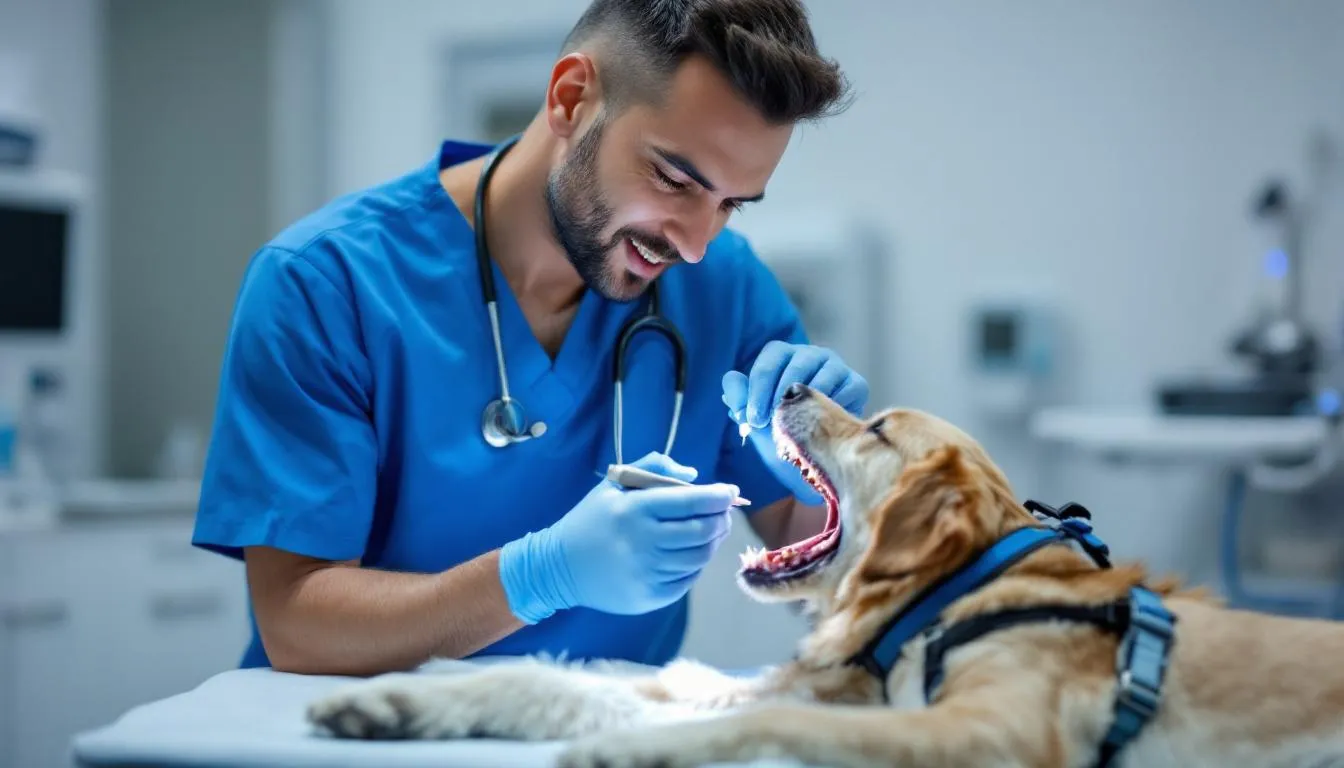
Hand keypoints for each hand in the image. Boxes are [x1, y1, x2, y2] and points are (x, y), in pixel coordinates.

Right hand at [498, 452, 736, 621]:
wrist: (558, 567)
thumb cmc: (592, 519)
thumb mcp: (614, 484)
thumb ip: (654, 468)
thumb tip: (694, 476)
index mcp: (635, 509)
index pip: (691, 502)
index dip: (718, 497)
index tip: (731, 492)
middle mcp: (643, 541)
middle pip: (703, 531)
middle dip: (721, 519)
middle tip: (723, 513)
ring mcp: (647, 572)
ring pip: (700, 557)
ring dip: (713, 542)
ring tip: (711, 531)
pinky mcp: (649, 596)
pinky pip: (688, 579)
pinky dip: (696, 565)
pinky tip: (691, 553)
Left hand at [721, 341, 867, 503]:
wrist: (815, 455)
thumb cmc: (783, 428)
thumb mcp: (755, 417)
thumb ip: (739, 398)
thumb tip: (730, 382)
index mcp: (784, 355)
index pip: (770, 359)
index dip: (759, 388)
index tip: (753, 418)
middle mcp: (811, 354)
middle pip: (796, 364)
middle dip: (780, 397)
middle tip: (772, 425)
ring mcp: (836, 366)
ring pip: (822, 378)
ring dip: (806, 405)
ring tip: (796, 427)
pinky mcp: (857, 383)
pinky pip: (846, 390)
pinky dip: (833, 409)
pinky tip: (823, 425)